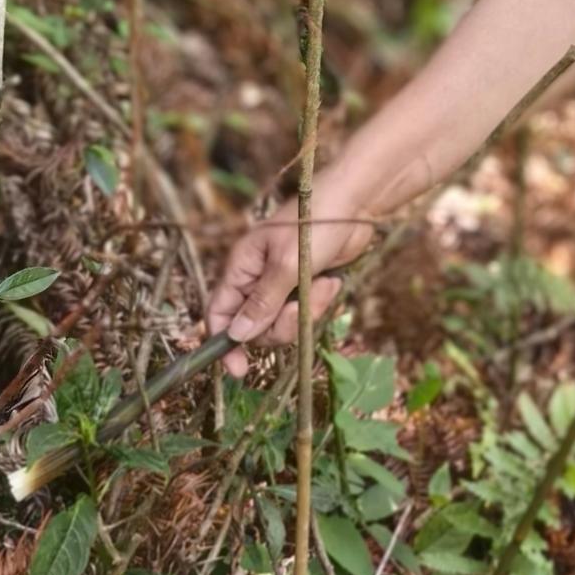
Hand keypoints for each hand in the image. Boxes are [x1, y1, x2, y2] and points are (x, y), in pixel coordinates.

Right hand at [203, 196, 376, 378]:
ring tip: (322, 284)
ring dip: (306, 311)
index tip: (238, 370)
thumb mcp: (286, 265)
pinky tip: (330, 281)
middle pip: (256, 326)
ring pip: (284, 322)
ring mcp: (282, 283)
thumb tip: (236, 336)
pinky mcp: (305, 286)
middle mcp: (257, 278)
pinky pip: (306, 312)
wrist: (355, 204)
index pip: (219, 312)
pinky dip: (319, 302)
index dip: (224, 343)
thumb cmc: (314, 224)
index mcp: (242, 267)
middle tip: (300, 307)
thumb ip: (262, 303)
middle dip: (281, 323)